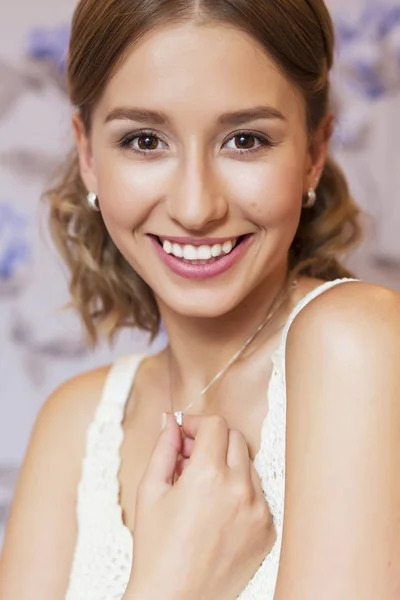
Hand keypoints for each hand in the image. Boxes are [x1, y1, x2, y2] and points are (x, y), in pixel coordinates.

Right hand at [124, 412, 275, 599]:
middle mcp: (240, 489)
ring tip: (201, 489)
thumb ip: (164, 448)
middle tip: (189, 459)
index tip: (183, 435)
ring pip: (248, 466)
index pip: (215, 425)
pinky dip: (239, 493)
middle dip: (212, 441)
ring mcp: (259, 511)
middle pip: (235, 439)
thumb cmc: (155, 548)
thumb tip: (170, 421)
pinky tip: (217, 512)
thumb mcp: (150, 491)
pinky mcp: (268, 530)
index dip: (195, 424)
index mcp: (208, 475)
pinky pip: (258, 495)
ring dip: (227, 466)